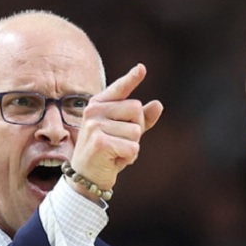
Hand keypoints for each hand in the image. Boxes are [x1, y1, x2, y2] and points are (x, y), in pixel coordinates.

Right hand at [69, 63, 163, 194]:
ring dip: (132, 146)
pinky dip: (129, 158)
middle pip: (136, 109)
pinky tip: (114, 160)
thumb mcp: (125, 133)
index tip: (142, 68)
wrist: (87, 177)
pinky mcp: (100, 142)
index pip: (119, 88)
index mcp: (99, 104)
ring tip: (116, 152)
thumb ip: (141, 119)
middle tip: (119, 142)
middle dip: (136, 130)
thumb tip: (158, 104)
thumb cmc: (108, 152)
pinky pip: (133, 147)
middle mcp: (94, 110)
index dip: (132, 78)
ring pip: (136, 131)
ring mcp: (95, 125)